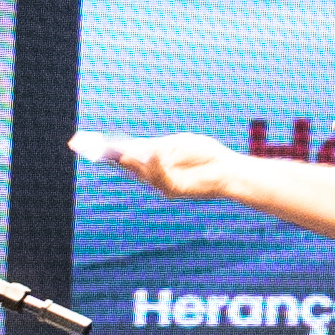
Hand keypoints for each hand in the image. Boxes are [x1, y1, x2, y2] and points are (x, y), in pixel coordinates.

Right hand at [103, 133, 243, 201]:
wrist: (230, 170)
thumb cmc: (207, 154)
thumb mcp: (179, 143)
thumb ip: (157, 146)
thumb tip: (134, 146)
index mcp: (157, 164)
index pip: (133, 158)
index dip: (118, 152)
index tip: (104, 145)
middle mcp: (157, 176)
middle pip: (134, 168)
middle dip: (121, 159)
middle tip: (108, 150)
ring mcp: (165, 185)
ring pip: (145, 174)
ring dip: (135, 163)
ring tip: (125, 153)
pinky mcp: (175, 190)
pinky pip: (161, 178)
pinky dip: (157, 166)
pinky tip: (155, 155)